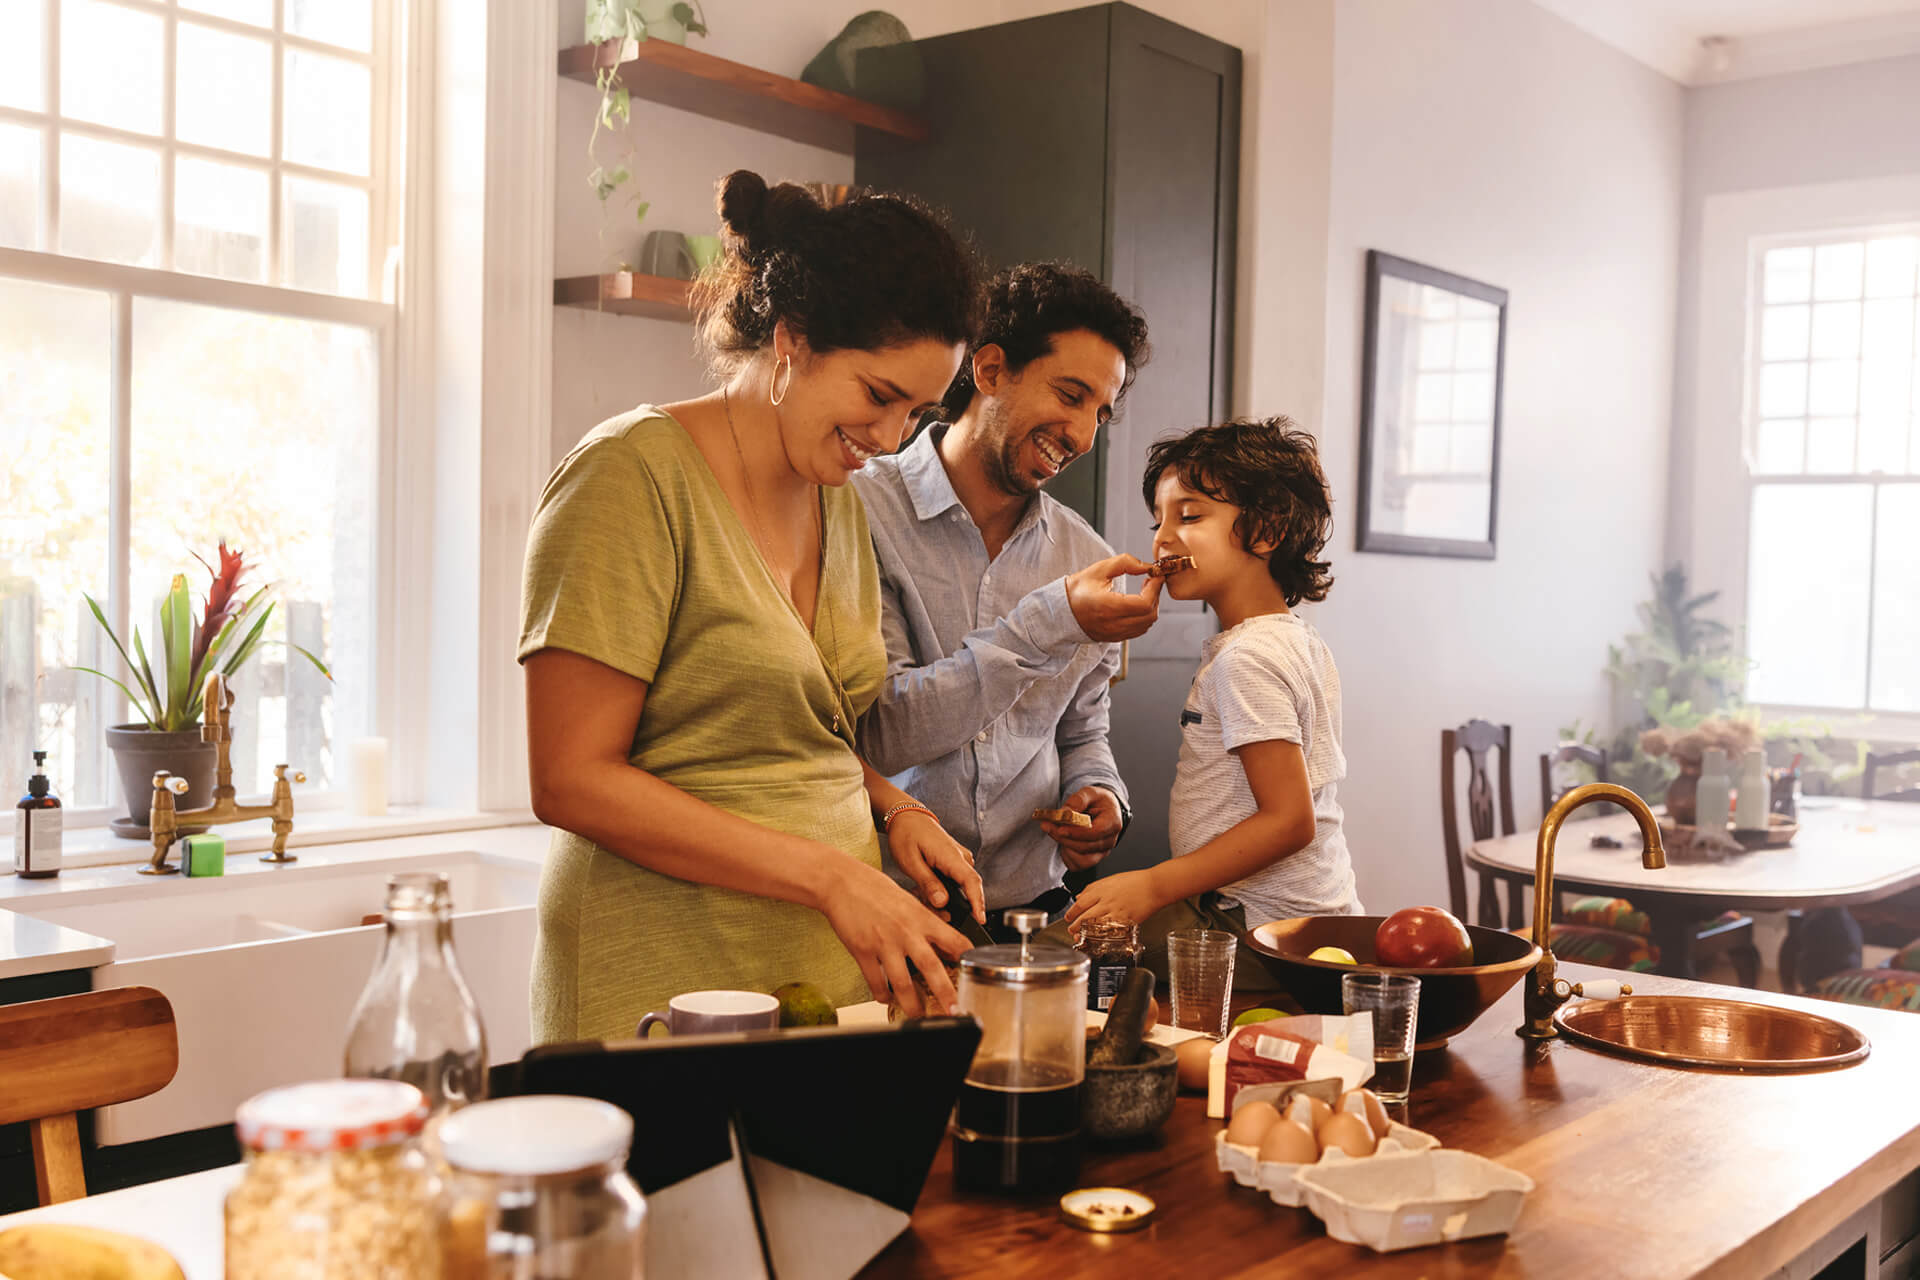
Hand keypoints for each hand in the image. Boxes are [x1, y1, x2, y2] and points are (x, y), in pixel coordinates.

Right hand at [817, 857, 971, 1016]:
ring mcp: (883, 943)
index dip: (967, 958)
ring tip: (918, 1015)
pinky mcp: (862, 951)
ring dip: (912, 1004)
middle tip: (956, 1010)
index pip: (954, 940)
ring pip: (902, 982)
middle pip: (932, 967)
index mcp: (921, 917)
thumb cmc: (874, 888)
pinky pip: (875, 981)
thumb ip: (925, 922)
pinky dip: (882, 995)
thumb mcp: (909, 900)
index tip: (975, 974)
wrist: (841, 882)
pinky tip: (886, 999)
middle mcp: (906, 932)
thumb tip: (943, 942)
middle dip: (946, 993)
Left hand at [887, 809, 986, 926]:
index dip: (978, 903)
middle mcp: (961, 858)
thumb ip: (927, 883)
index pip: (972, 882)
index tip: (980, 920)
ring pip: (958, 888)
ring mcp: (960, 859)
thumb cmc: (906, 834)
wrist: (907, 816)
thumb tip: (943, 902)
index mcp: (951, 856)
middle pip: (966, 890)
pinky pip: (954, 882)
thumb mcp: (910, 861)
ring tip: (918, 892)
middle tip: (927, 908)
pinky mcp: (955, 862)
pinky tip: (923, 887)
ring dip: (941, 897)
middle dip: (950, 906)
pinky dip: (940, 889)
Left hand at [1038, 786, 1123, 870]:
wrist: (1103, 810)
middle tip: (1047, 825)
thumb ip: (1078, 800)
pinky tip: (1062, 841)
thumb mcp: (1089, 792)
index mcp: (1113, 822)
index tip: (1060, 828)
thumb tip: (1065, 813)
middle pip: (1085, 847)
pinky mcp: (1092, 859)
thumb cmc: (1098, 801)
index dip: (1077, 833)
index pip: (1096, 832)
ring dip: (1064, 847)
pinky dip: (1066, 856)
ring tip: (1055, 832)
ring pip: (1082, 860)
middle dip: (1064, 838)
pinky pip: (1077, 865)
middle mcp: (1109, 840)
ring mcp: (1101, 852)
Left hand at [1063, 867, 1164, 933]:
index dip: (1072, 911)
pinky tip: (1097, 938)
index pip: (1081, 902)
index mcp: (1101, 890)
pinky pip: (1110, 930)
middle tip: (1071, 929)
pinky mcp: (1125, 920)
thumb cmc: (1135, 881)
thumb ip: (1093, 888)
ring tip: (1079, 936)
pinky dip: (1102, 935)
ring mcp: (1115, 911)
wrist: (1154, 886)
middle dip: (1075, 924)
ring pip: (1095, 924)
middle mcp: (1106, 901)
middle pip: (1085, 915)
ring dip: (1085, 932)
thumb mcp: (1110, 879)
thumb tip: (1080, 896)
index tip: (1068, 916)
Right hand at [1065, 554, 1161, 642]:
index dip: (1155, 589)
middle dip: (1156, 596)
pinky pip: (1138, 630)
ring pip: (1147, 624)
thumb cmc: (1077, 590)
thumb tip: (1147, 566)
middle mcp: (1112, 624)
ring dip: (1151, 607)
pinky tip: (1137, 604)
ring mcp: (1114, 634)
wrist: (1060, 612)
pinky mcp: (1115, 638)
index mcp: (1108, 606)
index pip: (1144, 603)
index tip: (1155, 576)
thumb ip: (1125, 563)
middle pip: (1150, 615)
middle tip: (1151, 581)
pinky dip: (1144, 617)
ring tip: (1144, 591)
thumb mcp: (1098, 570)